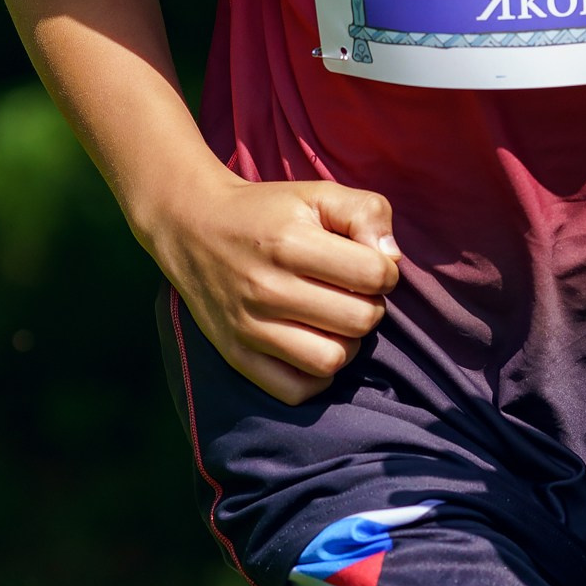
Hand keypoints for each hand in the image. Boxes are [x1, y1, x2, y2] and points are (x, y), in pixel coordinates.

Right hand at [145, 166, 402, 405]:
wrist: (193, 229)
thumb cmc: (267, 213)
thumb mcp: (318, 195)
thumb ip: (367, 213)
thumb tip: (391, 260)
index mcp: (290, 242)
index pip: (374, 275)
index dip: (385, 271)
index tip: (367, 265)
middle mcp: (267, 288)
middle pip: (360, 320)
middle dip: (369, 305)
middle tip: (350, 292)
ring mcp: (249, 327)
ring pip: (332, 360)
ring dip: (346, 343)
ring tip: (333, 321)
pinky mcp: (236, 355)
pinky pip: (297, 390)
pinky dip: (315, 375)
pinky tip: (313, 345)